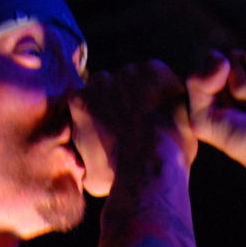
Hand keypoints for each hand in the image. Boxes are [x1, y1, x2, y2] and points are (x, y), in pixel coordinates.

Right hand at [70, 60, 196, 195]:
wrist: (150, 166)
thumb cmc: (118, 176)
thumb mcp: (90, 175)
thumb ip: (85, 156)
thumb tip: (85, 161)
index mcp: (79, 101)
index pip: (89, 99)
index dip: (105, 112)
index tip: (118, 127)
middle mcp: (100, 80)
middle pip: (111, 85)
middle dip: (122, 99)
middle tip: (137, 123)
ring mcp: (127, 73)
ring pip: (135, 78)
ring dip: (142, 92)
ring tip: (154, 118)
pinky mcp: (154, 70)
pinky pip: (158, 74)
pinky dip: (164, 88)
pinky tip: (166, 110)